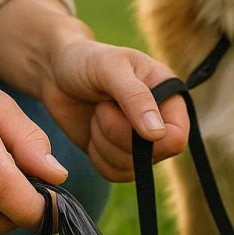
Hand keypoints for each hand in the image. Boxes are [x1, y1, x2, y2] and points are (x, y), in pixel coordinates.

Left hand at [40, 38, 188, 181]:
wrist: (57, 73)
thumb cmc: (86, 61)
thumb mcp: (111, 68)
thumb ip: (135, 97)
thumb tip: (158, 133)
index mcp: (169, 98)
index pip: (176, 138)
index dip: (150, 137)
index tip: (121, 112)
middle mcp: (160, 124)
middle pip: (151, 156)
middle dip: (116, 134)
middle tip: (102, 107)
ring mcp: (140, 144)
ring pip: (130, 168)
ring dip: (103, 143)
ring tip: (97, 114)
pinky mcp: (118, 156)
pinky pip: (113, 173)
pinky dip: (96, 156)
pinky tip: (92, 131)